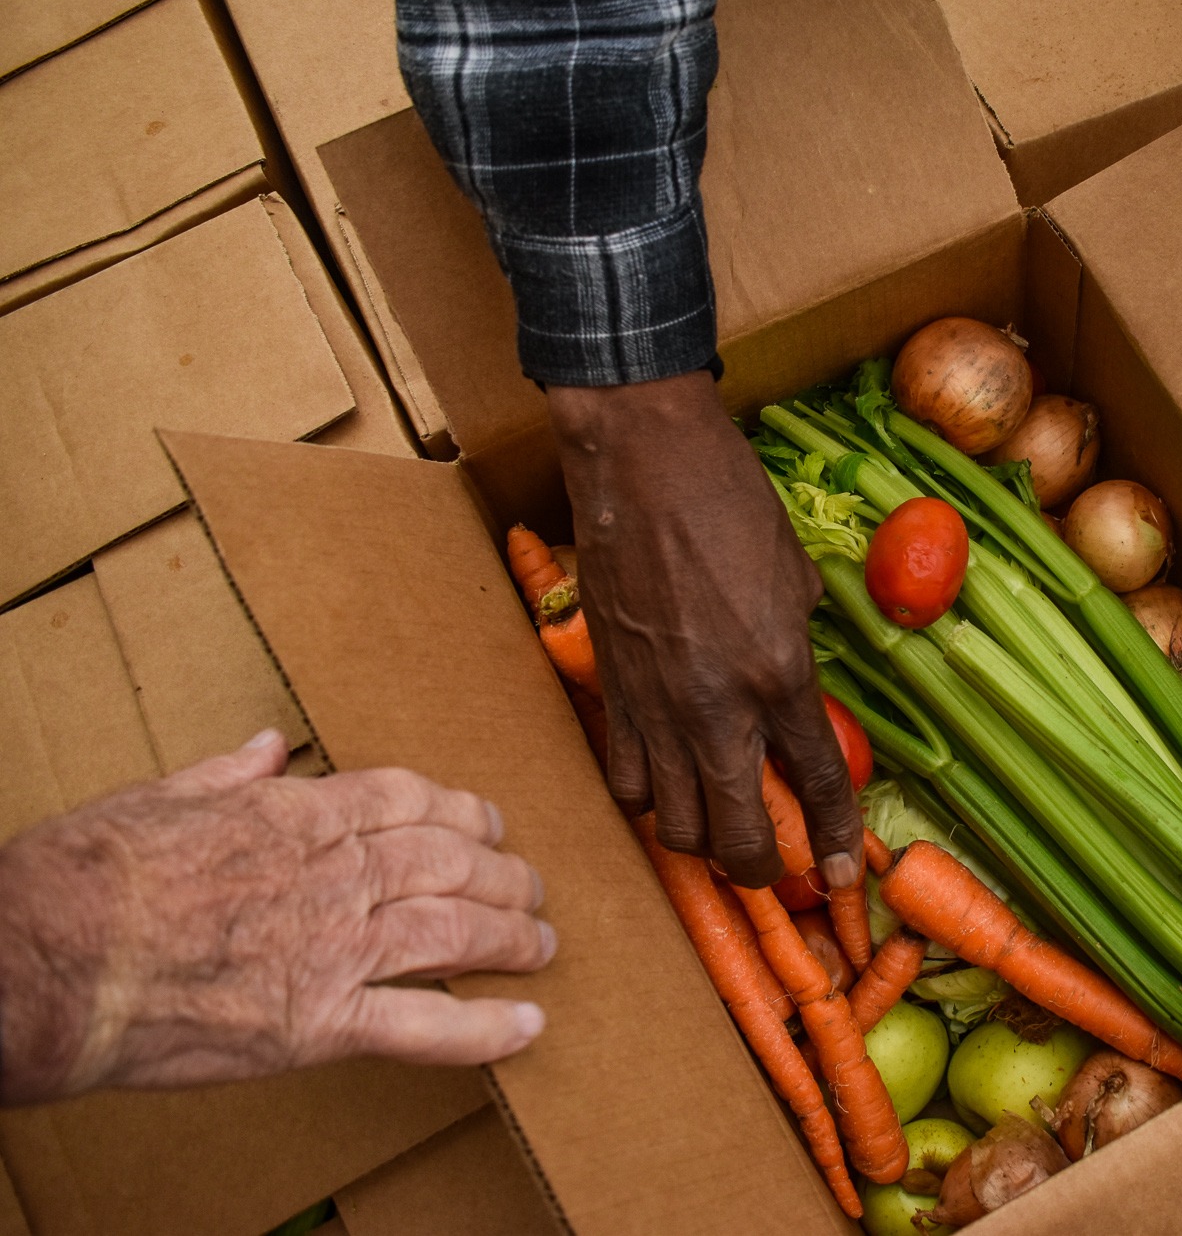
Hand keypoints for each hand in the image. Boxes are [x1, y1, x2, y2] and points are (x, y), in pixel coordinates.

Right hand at [0, 731, 552, 1105]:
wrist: (46, 961)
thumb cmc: (84, 878)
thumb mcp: (157, 797)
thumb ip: (227, 773)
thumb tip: (269, 744)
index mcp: (297, 816)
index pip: (408, 802)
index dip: (459, 811)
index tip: (487, 822)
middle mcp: (334, 876)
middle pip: (450, 864)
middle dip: (502, 874)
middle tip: (532, 887)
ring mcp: (334, 949)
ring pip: (454, 931)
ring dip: (510, 937)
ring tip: (541, 944)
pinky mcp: (319, 1023)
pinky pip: (424, 1025)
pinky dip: (483, 1029)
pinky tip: (526, 1027)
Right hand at [548, 371, 863, 891]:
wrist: (642, 461)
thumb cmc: (731, 502)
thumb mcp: (796, 577)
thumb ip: (797, 646)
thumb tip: (791, 690)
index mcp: (780, 674)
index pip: (818, 783)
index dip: (836, 840)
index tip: (842, 877)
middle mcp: (716, 707)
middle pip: (736, 836)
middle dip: (760, 869)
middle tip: (772, 863)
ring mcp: (654, 706)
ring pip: (672, 825)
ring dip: (701, 839)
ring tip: (719, 823)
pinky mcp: (607, 691)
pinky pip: (624, 782)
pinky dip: (647, 799)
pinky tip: (664, 782)